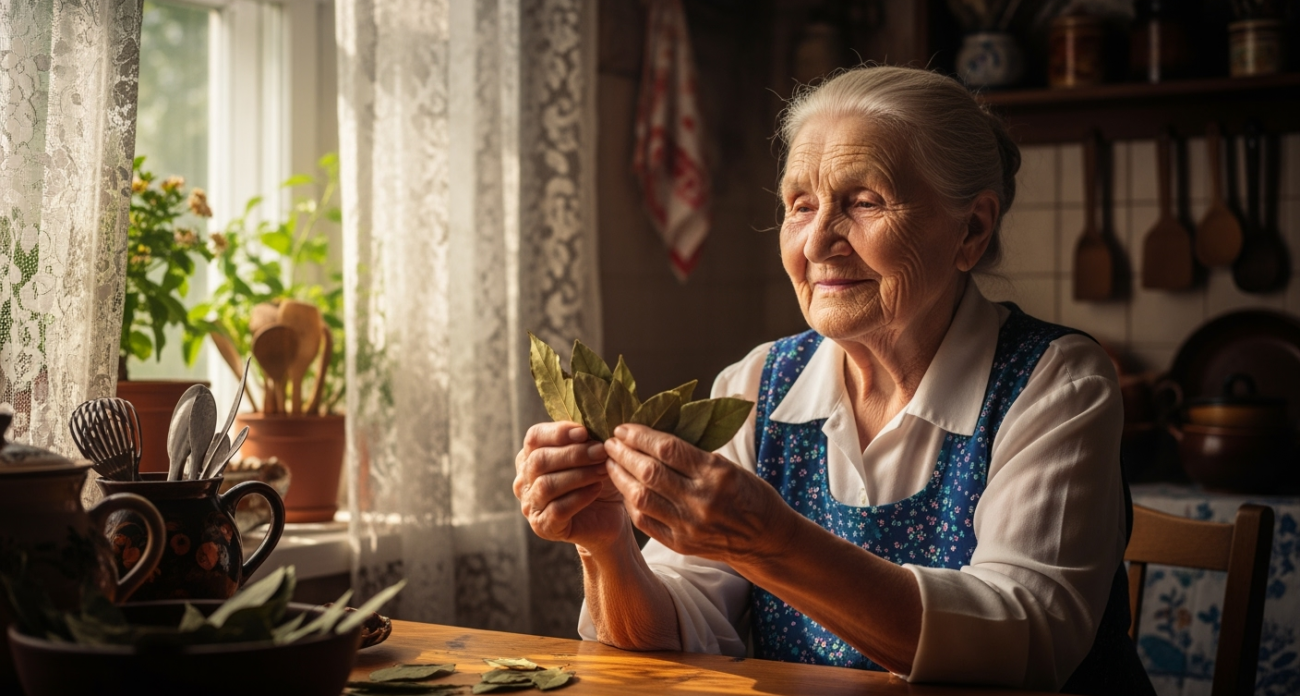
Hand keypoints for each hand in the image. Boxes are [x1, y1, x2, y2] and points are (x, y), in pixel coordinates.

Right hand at [514, 422, 626, 551]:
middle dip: (573, 454)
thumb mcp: (592, 455)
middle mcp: (524, 480)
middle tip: (601, 451)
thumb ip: (584, 439)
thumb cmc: (597, 480)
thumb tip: (586, 428)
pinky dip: (580, 497)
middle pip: (539, 460)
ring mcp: (530, 505)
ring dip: (580, 474)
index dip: (558, 432)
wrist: (609, 517)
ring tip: (603, 469)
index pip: (534, 437)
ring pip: (547, 485)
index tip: (584, 432)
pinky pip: (558, 509)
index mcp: (530, 457)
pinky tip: (597, 489)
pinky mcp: (543, 526)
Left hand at [604, 424, 789, 563]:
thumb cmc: (750, 496)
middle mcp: (701, 500)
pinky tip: (624, 488)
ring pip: (641, 497)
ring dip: (620, 477)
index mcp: (716, 473)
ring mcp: (688, 525)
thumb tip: (653, 438)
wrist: (765, 541)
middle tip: (609, 442)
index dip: (640, 436)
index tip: (623, 428)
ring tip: (610, 463)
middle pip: (649, 472)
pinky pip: (645, 521)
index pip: (667, 448)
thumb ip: (694, 456)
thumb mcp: (730, 466)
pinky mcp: (681, 544)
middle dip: (624, 453)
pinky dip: (631, 502)